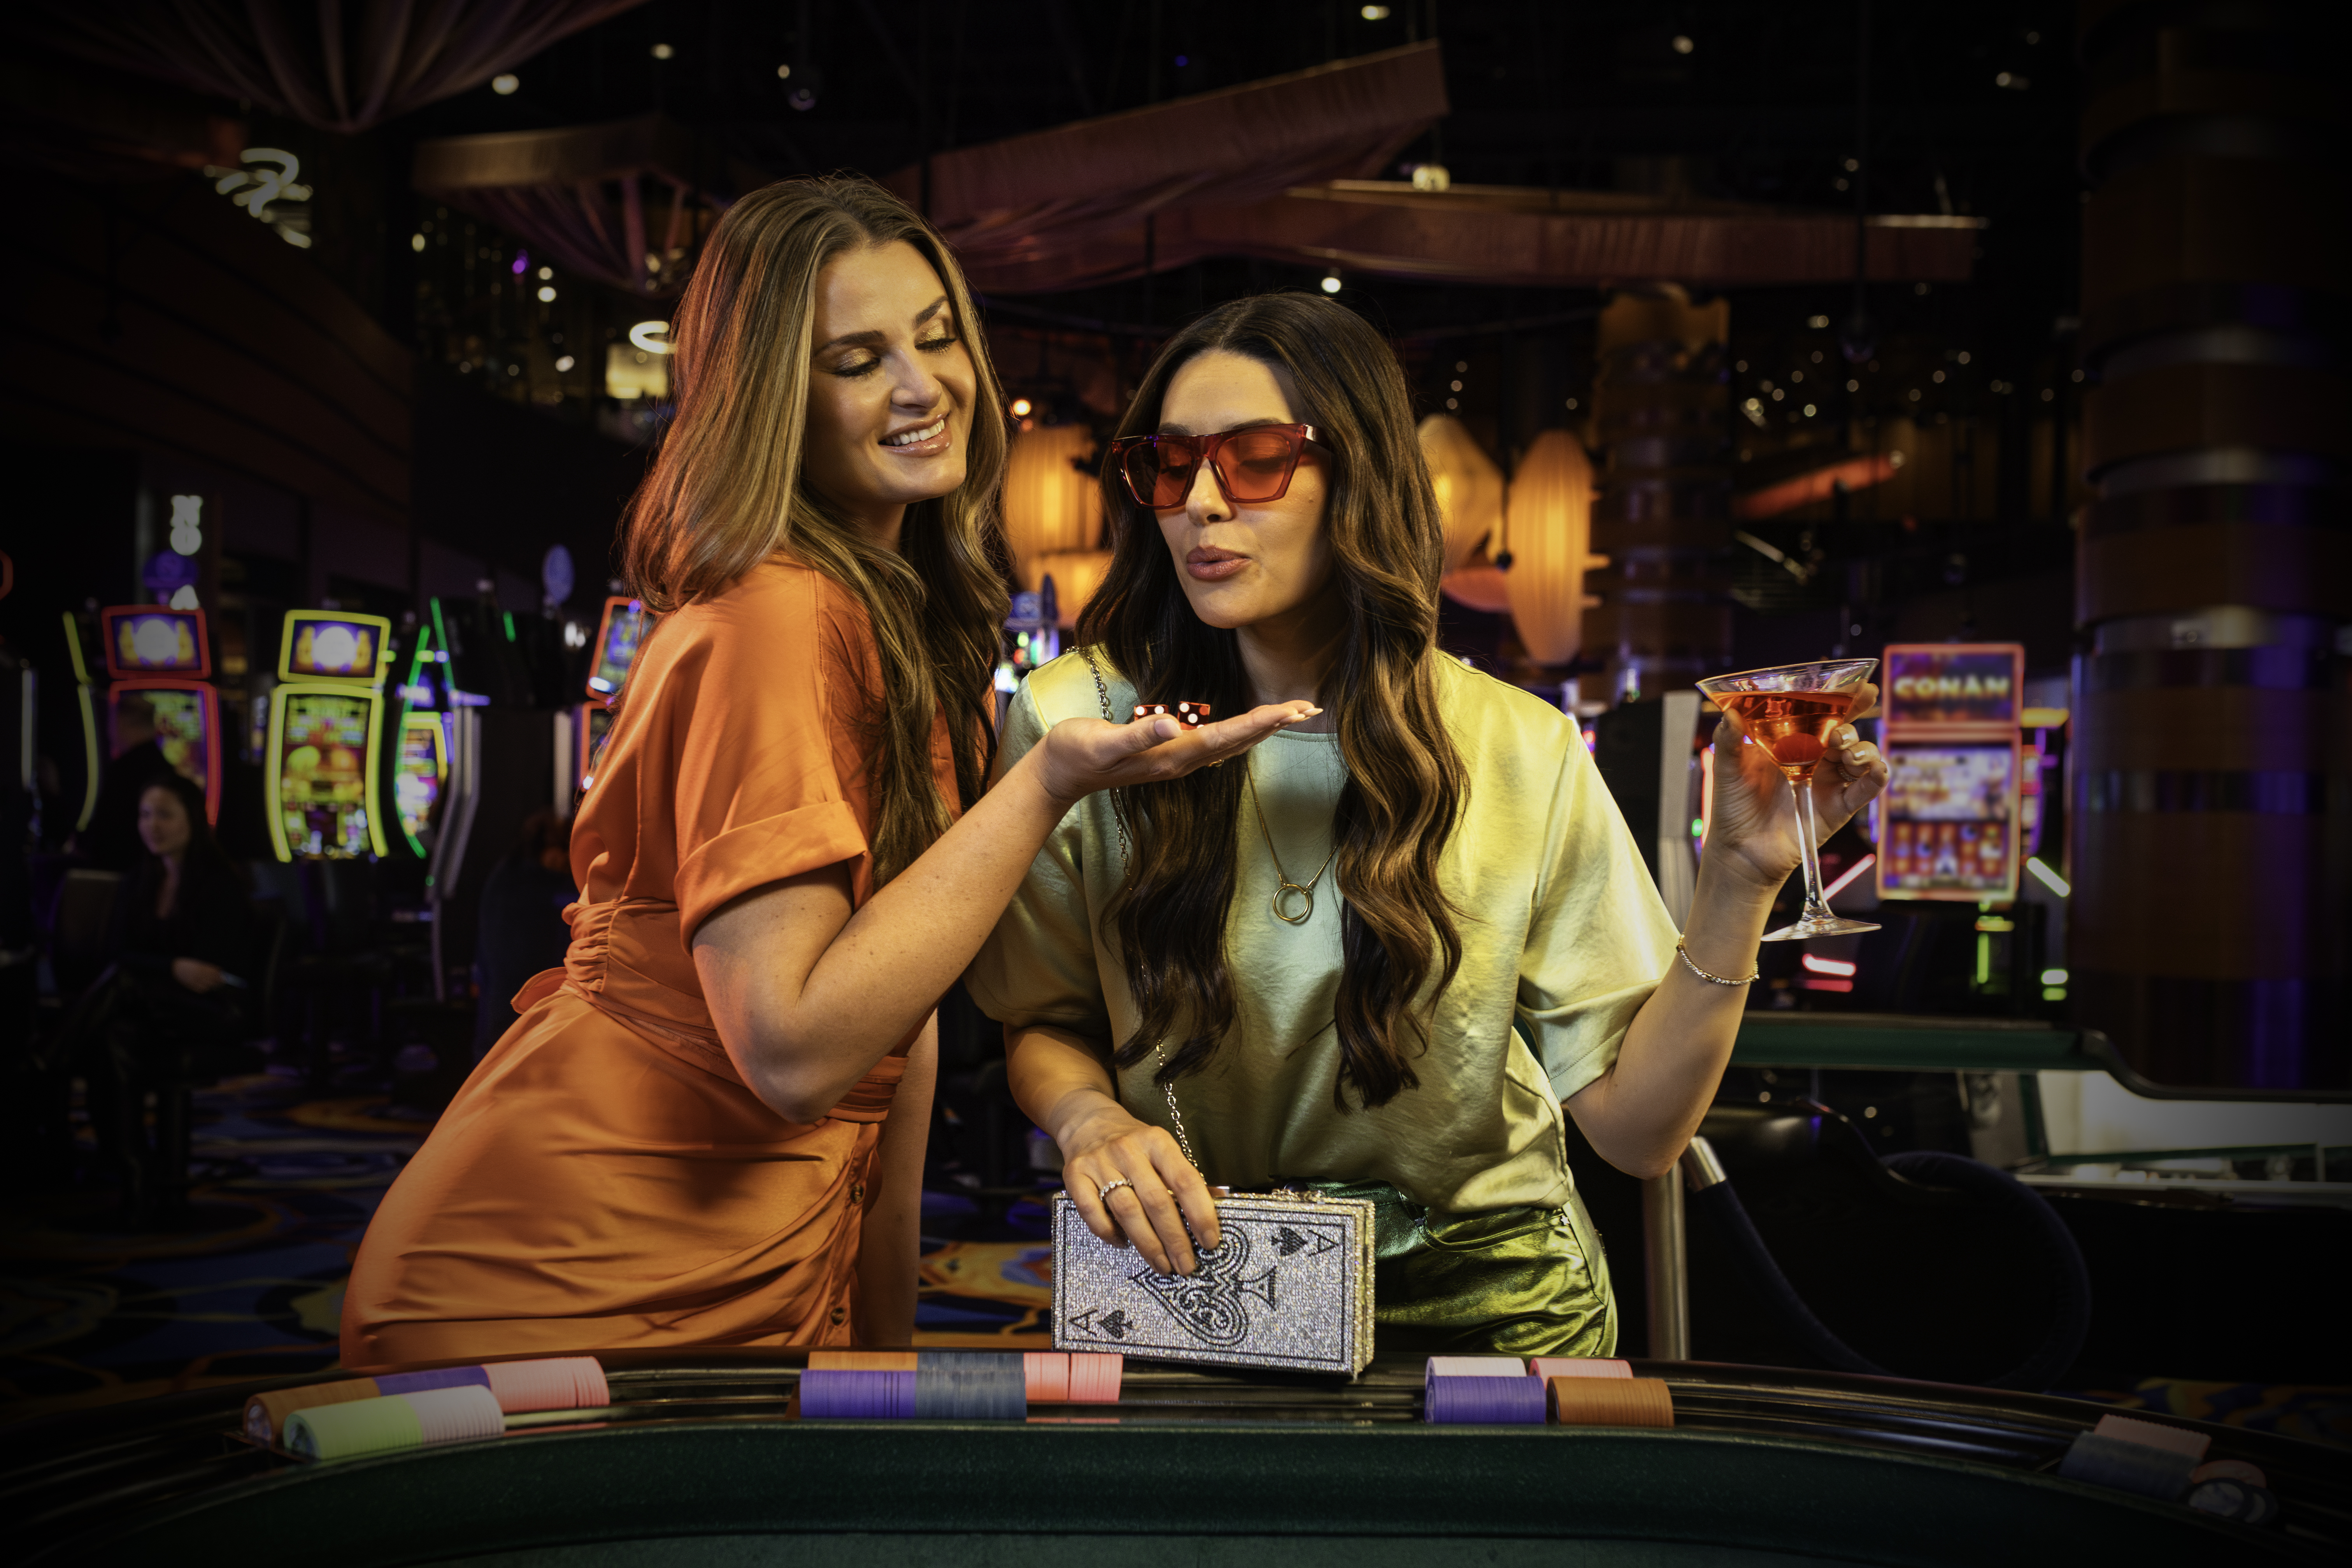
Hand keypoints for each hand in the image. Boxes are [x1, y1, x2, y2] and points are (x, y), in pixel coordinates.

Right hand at [171, 957, 223, 993]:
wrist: (174, 968)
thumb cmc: (187, 964)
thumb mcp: (198, 963)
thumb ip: (208, 967)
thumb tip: (219, 969)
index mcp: (200, 968)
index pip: (214, 973)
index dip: (220, 976)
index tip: (224, 976)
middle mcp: (198, 975)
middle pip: (212, 980)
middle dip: (219, 981)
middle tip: (223, 981)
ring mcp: (194, 981)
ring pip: (208, 986)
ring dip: (213, 985)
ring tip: (215, 984)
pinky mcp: (190, 986)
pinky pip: (200, 990)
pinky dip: (205, 989)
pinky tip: (206, 987)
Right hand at [1031, 700, 1319, 808]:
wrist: (1058, 774)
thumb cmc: (1077, 752)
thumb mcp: (1104, 741)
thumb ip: (1139, 733)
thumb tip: (1173, 723)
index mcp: (1171, 755)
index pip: (1226, 736)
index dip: (1260, 722)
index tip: (1292, 710)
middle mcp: (1180, 761)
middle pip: (1238, 741)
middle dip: (1274, 724)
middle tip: (1310, 708)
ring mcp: (1174, 760)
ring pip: (1230, 743)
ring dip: (1261, 728)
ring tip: (1290, 715)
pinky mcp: (1167, 755)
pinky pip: (1214, 744)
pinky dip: (1239, 733)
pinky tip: (1249, 730)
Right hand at [1057, 1094, 1220, 1275]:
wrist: (1087, 1121)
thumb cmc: (1134, 1143)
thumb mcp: (1162, 1149)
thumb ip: (1185, 1177)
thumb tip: (1220, 1201)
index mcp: (1157, 1141)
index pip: (1185, 1180)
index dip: (1200, 1214)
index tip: (1210, 1242)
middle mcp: (1128, 1149)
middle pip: (1156, 1201)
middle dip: (1175, 1239)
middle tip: (1187, 1266)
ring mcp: (1099, 1162)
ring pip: (1127, 1211)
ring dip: (1147, 1244)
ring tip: (1162, 1265)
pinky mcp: (1074, 1174)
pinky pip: (1092, 1212)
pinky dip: (1109, 1233)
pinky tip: (1123, 1244)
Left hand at [1703, 681, 1890, 891]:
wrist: (1739, 850)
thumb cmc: (1733, 807)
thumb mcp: (1728, 769)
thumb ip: (1729, 740)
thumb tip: (1729, 712)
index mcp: (1792, 741)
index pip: (1822, 713)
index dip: (1842, 698)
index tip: (1858, 685)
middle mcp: (1815, 758)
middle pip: (1846, 730)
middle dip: (1852, 721)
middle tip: (1839, 731)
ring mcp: (1829, 781)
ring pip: (1860, 755)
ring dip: (1861, 749)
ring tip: (1845, 753)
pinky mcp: (1839, 806)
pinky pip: (1867, 789)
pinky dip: (1877, 777)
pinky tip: (1876, 770)